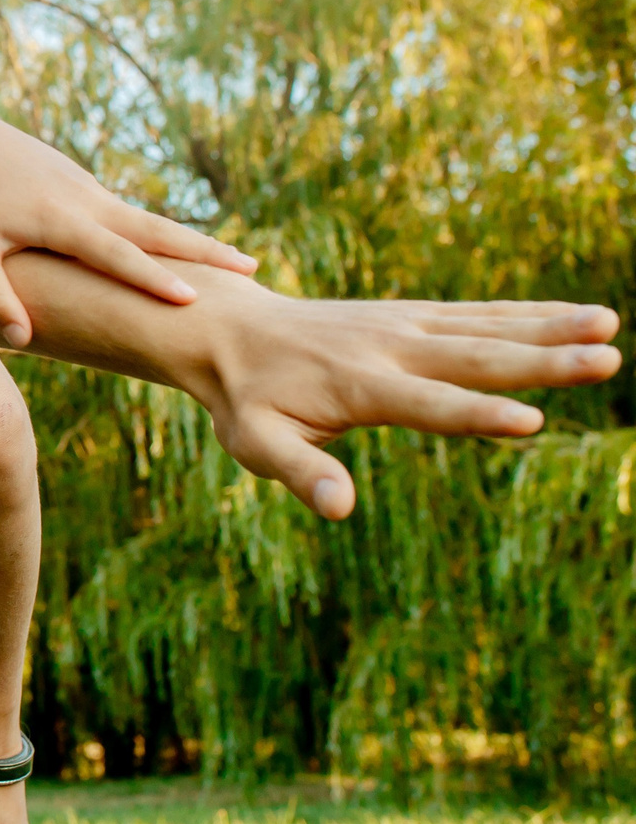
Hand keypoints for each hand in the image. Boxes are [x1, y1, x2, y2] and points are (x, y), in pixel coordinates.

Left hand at [0, 113, 256, 343]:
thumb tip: (21, 340)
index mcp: (62, 221)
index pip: (116, 255)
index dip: (153, 278)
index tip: (192, 299)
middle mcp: (86, 202)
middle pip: (155, 229)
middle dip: (204, 250)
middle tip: (253, 269)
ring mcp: (89, 189)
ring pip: (148, 220)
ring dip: (191, 241)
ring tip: (235, 264)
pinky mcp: (84, 184)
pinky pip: (129, 214)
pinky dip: (160, 232)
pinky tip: (180, 251)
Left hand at [176, 287, 619, 517]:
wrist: (226, 329)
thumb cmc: (244, 399)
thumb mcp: (255, 443)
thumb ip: (300, 472)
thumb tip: (339, 510)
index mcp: (357, 387)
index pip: (427, 405)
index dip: (477, 415)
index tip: (532, 421)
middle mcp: (387, 350)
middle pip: (473, 357)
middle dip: (542, 360)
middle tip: (608, 358)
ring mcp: (401, 326)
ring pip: (484, 327)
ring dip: (549, 326)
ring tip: (609, 325)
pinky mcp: (409, 316)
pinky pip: (475, 314)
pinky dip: (526, 313)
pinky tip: (574, 317)